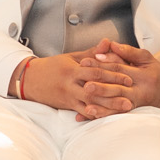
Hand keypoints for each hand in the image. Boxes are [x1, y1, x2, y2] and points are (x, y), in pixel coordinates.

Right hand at [19, 48, 134, 114]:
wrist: (30, 80)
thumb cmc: (52, 67)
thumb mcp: (71, 57)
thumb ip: (92, 52)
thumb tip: (108, 42)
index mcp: (73, 69)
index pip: (95, 72)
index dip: (112, 75)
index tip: (128, 77)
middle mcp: (70, 84)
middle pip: (94, 89)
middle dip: (113, 93)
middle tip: (130, 96)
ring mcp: (68, 96)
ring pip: (90, 103)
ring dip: (108, 107)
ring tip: (124, 108)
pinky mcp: (66, 106)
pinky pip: (82, 111)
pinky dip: (95, 114)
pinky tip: (107, 116)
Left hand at [73, 39, 159, 119]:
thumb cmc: (156, 74)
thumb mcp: (147, 59)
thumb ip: (129, 52)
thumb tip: (111, 44)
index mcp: (143, 75)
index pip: (119, 68)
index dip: (102, 64)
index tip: (85, 62)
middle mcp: (140, 91)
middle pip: (117, 88)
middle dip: (100, 87)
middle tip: (85, 85)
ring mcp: (137, 103)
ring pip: (117, 105)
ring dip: (102, 106)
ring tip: (86, 106)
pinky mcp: (133, 113)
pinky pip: (117, 115)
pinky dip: (104, 115)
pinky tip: (92, 116)